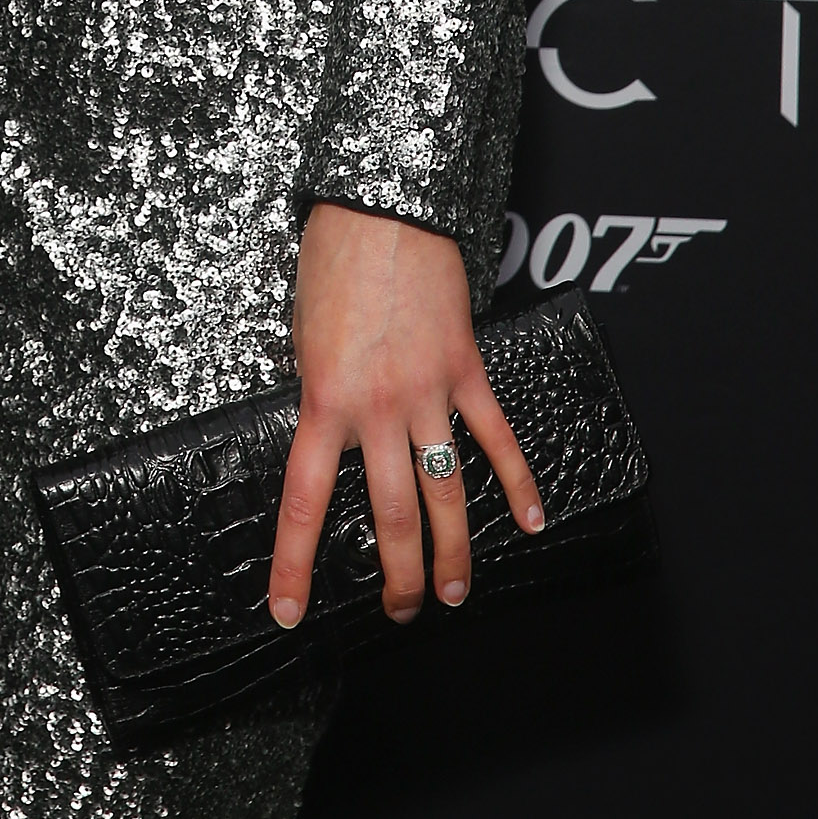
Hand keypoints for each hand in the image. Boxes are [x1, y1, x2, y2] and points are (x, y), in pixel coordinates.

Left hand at [269, 203, 542, 629]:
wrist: (380, 206)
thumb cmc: (330, 259)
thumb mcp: (302, 334)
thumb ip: (321, 392)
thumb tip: (330, 436)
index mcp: (324, 399)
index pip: (305, 502)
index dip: (294, 564)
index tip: (285, 610)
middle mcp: (378, 407)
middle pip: (390, 516)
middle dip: (396, 575)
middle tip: (399, 612)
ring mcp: (427, 392)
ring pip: (446, 493)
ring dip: (454, 551)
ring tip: (455, 593)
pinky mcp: (466, 369)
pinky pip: (496, 437)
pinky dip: (519, 481)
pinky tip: (532, 520)